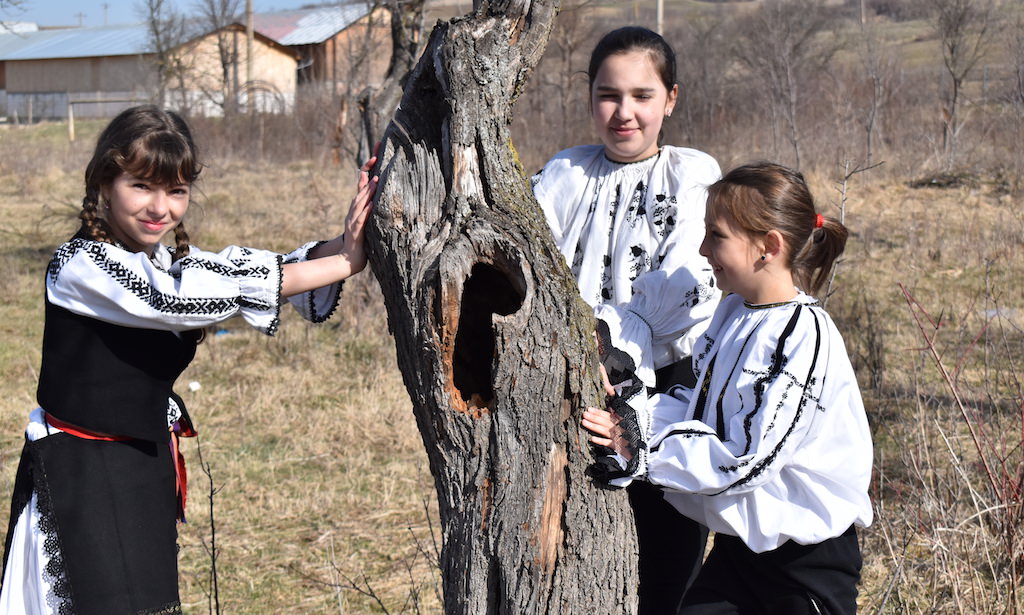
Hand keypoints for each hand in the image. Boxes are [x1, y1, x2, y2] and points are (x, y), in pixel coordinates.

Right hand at [339, 157, 379, 273]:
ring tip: (375, 181)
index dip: (365, 176)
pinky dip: (366, 211)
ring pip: (359, 204)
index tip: (373, 161)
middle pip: (360, 194)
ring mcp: (352, 222)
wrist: (350, 258)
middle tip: (376, 166)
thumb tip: (376, 199)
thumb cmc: (360, 240)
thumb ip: (368, 210)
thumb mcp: (365, 222)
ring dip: (367, 192)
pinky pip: (361, 220)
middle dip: (368, 180)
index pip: (360, 190)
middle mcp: (352, 213)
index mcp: (355, 211)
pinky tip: (372, 205)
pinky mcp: (356, 232)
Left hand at [581, 407, 631, 459]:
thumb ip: (618, 413)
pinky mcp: (619, 447)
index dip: (598, 412)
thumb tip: (610, 405)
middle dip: (594, 417)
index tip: (589, 409)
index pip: (608, 416)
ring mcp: (619, 437)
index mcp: (621, 422)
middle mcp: (619, 428)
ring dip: (594, 426)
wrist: (640, 450)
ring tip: (584, 422)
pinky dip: (601, 441)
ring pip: (604, 431)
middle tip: (584, 414)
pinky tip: (592, 439)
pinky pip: (609, 443)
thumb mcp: (627, 423)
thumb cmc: (633, 435)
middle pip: (605, 422)